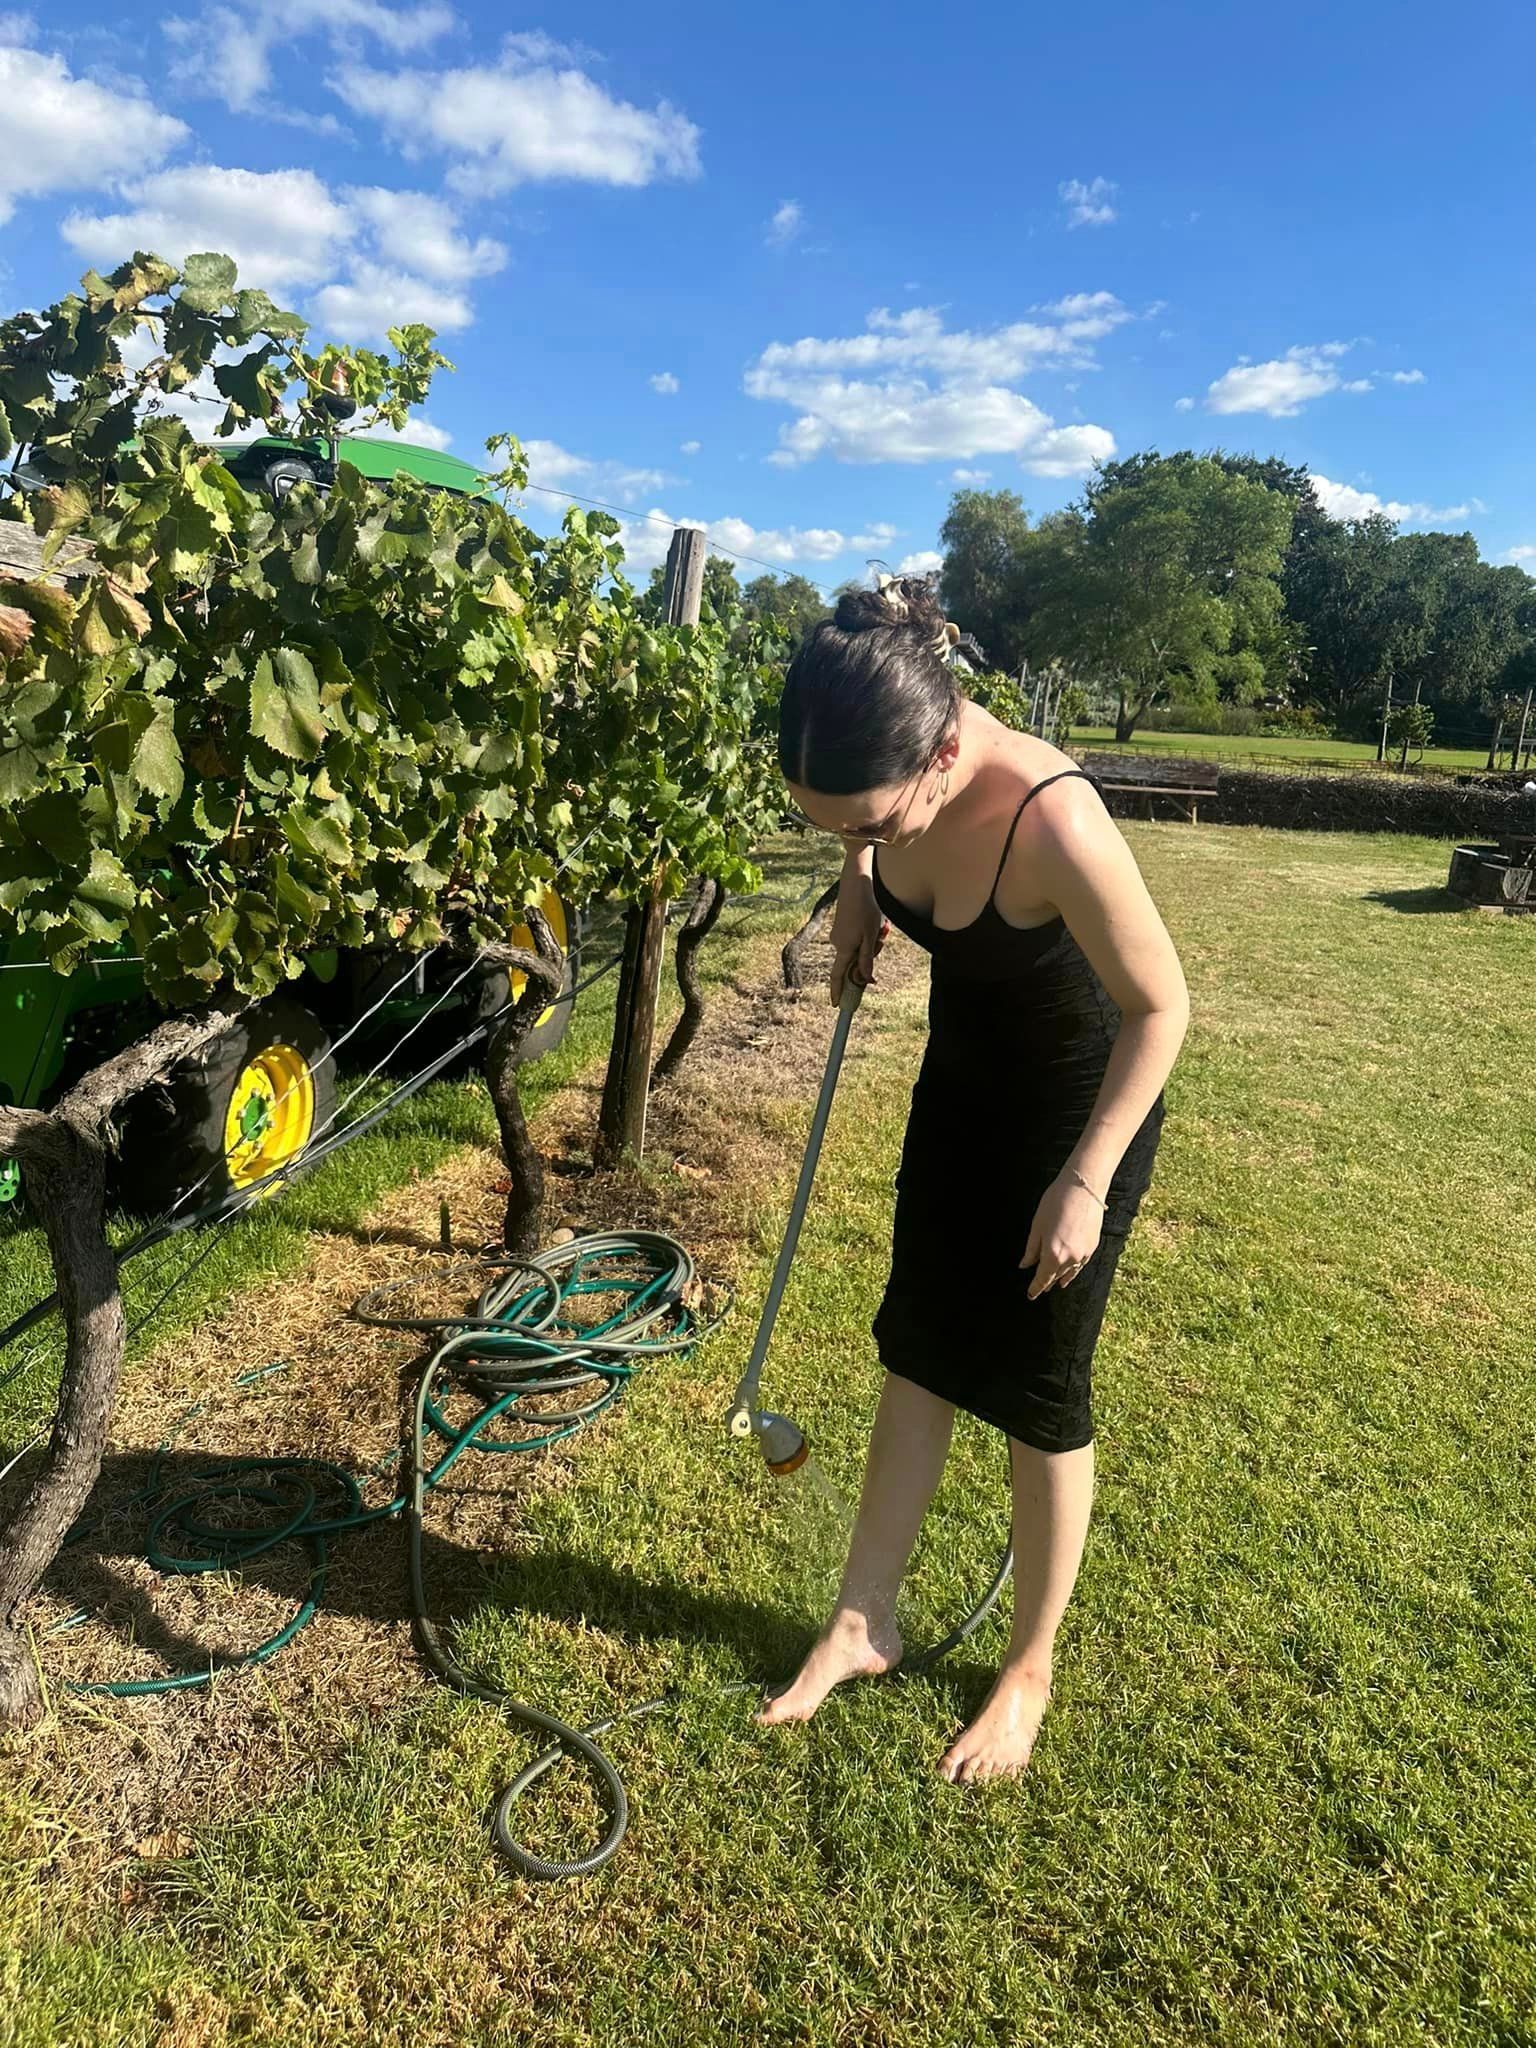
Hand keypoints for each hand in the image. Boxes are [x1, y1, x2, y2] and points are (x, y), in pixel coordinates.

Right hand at [829, 873, 888, 1004]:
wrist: (856, 886)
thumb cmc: (865, 910)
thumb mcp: (870, 936)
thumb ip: (866, 959)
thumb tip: (865, 979)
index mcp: (844, 948)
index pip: (838, 976)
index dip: (838, 991)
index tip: (836, 1005)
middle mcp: (838, 944)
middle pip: (856, 961)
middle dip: (872, 953)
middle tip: (882, 937)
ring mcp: (839, 935)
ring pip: (860, 949)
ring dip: (873, 941)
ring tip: (881, 925)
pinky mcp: (842, 928)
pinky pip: (857, 939)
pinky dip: (868, 934)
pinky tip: (875, 921)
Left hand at [1020, 1176, 1105, 1298]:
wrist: (1083, 1188)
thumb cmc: (1056, 1203)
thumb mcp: (1037, 1226)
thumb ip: (1031, 1249)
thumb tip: (1025, 1264)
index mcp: (1053, 1254)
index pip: (1042, 1279)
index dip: (1036, 1288)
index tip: (1030, 1295)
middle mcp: (1069, 1258)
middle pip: (1056, 1277)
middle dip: (1047, 1283)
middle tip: (1040, 1288)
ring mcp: (1083, 1253)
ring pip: (1070, 1272)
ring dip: (1062, 1278)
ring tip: (1057, 1283)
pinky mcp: (1092, 1246)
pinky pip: (1081, 1264)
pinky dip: (1074, 1269)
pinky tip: (1071, 1269)